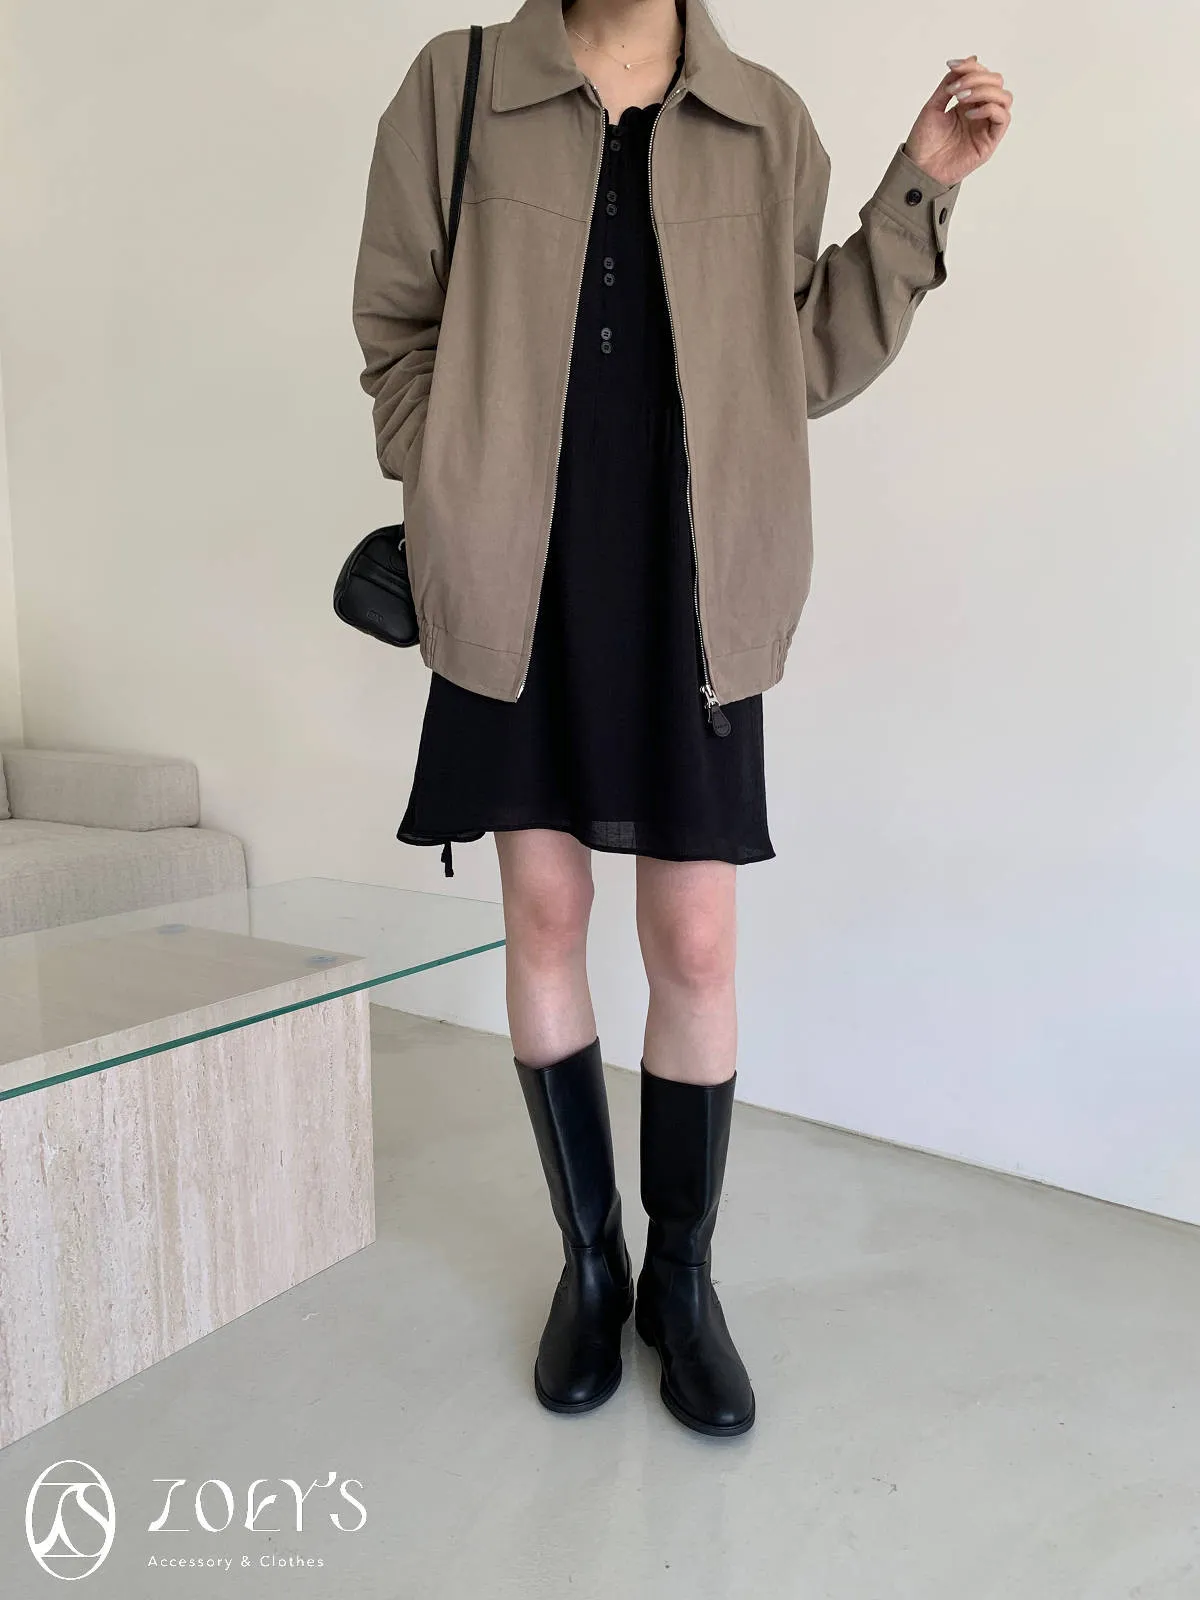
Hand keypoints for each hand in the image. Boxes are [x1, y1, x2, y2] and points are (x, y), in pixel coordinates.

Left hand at [903, 56, 1011, 186]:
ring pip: (1005, 97)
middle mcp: (980, 111)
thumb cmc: (923, 141)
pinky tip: (969, 113)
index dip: (970, 66)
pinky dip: (989, 108)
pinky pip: (1003, 117)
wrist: (918, 169)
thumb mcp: (933, 105)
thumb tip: (973, 57)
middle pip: (997, 82)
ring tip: (962, 99)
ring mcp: (986, 126)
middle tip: (956, 89)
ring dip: (984, 91)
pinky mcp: (990, 142)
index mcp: (968, 102)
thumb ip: (950, 83)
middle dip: (977, 78)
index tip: (951, 66)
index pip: (982, 74)